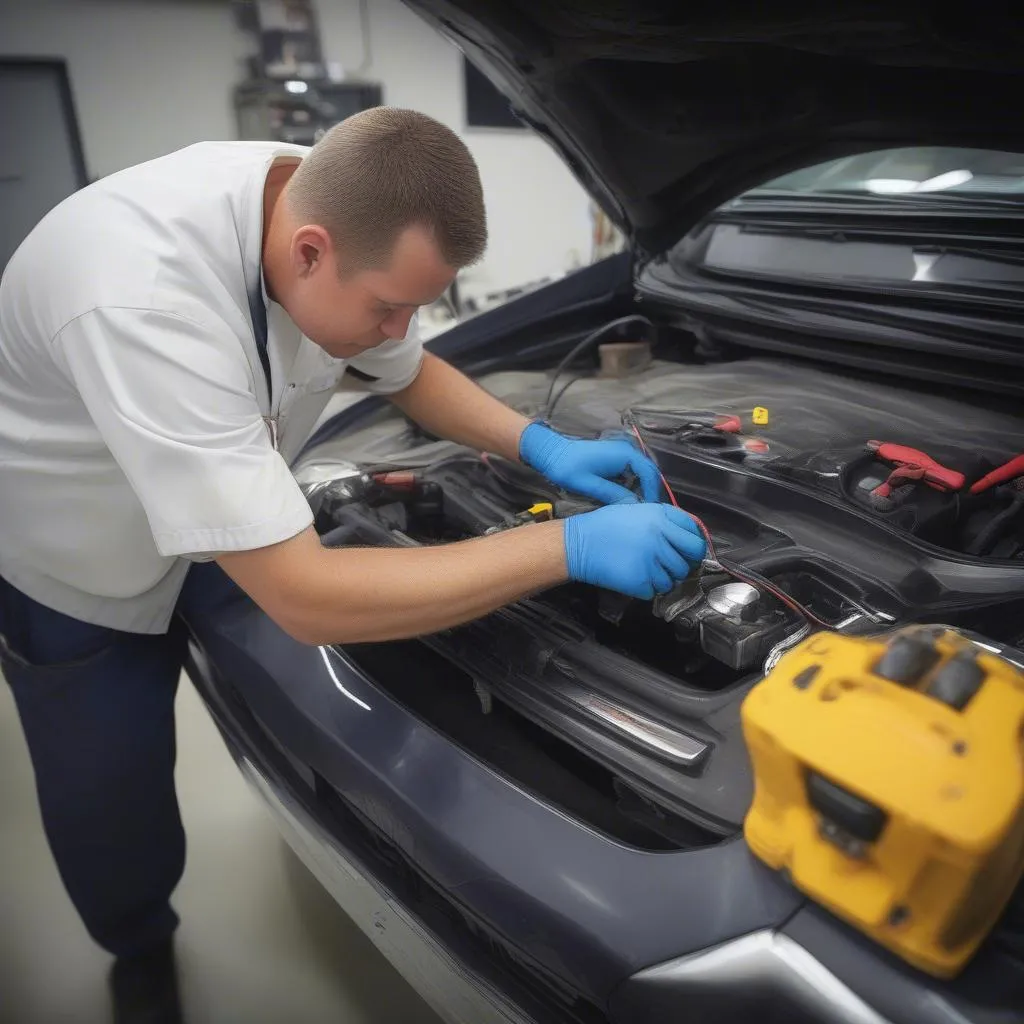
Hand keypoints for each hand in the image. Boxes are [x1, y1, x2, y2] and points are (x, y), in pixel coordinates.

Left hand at [519, 422, 661, 503]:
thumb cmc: (567, 467)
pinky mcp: (614, 457)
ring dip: (640, 489)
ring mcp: (621, 452)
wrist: (551, 453)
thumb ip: (613, 494)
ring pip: (640, 473)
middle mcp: (626, 450)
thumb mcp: (589, 484)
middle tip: (644, 512)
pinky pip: (630, 472)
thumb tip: (634, 505)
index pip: (649, 474)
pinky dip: (631, 485)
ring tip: (636, 508)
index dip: (652, 494)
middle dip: (648, 492)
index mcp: (624, 454)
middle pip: (648, 473)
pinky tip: (625, 499)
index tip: (649, 510)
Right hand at [563, 503, 705, 598]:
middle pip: (690, 558)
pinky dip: (647, 588)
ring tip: (645, 569)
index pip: (694, 533)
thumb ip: (663, 519)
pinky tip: (634, 577)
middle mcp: (660, 538)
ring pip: (674, 578)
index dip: (692, 543)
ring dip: (663, 577)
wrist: (578, 545)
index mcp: (660, 517)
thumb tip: (687, 533)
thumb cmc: (604, 525)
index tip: (686, 549)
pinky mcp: (642, 582)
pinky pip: (656, 590)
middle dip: (683, 562)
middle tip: (670, 563)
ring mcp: (652, 561)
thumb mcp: (635, 510)